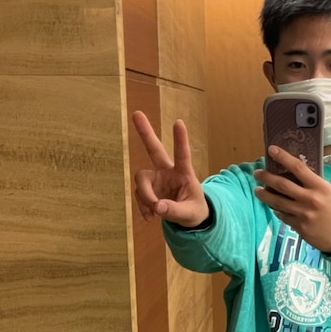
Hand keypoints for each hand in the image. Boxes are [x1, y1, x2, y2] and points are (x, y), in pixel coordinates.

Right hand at [132, 111, 209, 227]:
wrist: (188, 218)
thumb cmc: (194, 210)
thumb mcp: (190, 214)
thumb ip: (175, 211)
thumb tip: (157, 207)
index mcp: (184, 173)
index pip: (182, 155)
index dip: (180, 140)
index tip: (178, 122)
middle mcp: (167, 172)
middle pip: (154, 149)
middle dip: (145, 133)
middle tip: (136, 113)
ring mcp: (156, 179)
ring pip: (141, 180)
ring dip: (145, 197)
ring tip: (154, 212)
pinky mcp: (148, 189)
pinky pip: (139, 195)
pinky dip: (143, 206)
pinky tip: (150, 216)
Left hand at [253, 146, 330, 254]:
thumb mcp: (328, 191)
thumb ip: (311, 183)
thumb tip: (292, 173)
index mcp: (320, 186)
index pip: (298, 167)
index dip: (283, 157)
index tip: (271, 150)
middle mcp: (310, 199)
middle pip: (282, 185)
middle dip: (266, 177)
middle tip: (257, 173)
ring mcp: (303, 214)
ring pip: (277, 202)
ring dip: (264, 195)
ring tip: (258, 190)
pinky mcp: (299, 227)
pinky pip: (282, 216)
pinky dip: (276, 210)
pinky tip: (274, 206)